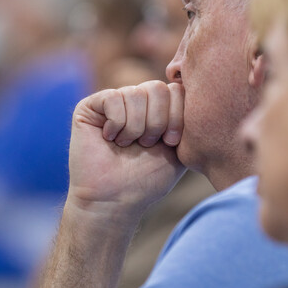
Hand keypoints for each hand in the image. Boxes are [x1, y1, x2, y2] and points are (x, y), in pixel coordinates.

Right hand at [68, 81, 184, 214]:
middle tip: (146, 145)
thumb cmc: (147, 179)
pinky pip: (113, 98)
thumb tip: (197, 92)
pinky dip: (116, 124)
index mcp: (159, 108)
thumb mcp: (180, 149)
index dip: (177, 116)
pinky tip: (110, 139)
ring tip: (127, 145)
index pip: (177, 89)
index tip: (170, 143)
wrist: (114, 200)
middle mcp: (137, 100)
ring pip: (136, 93)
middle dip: (157, 122)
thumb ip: (189, 121)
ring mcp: (114, 101)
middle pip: (158, 87)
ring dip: (136, 127)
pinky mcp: (90, 106)